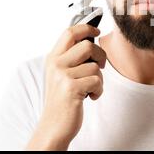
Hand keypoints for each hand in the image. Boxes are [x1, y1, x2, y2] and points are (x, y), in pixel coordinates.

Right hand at [26, 24, 105, 149]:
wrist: (53, 125)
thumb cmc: (62, 99)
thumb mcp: (60, 74)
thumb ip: (71, 57)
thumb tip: (91, 39)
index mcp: (53, 58)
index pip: (70, 33)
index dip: (86, 28)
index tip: (97, 31)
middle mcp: (56, 64)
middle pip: (87, 45)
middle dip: (100, 55)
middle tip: (99, 66)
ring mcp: (62, 75)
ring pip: (95, 66)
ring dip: (99, 79)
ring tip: (90, 88)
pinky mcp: (72, 88)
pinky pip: (97, 81)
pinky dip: (98, 91)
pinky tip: (89, 97)